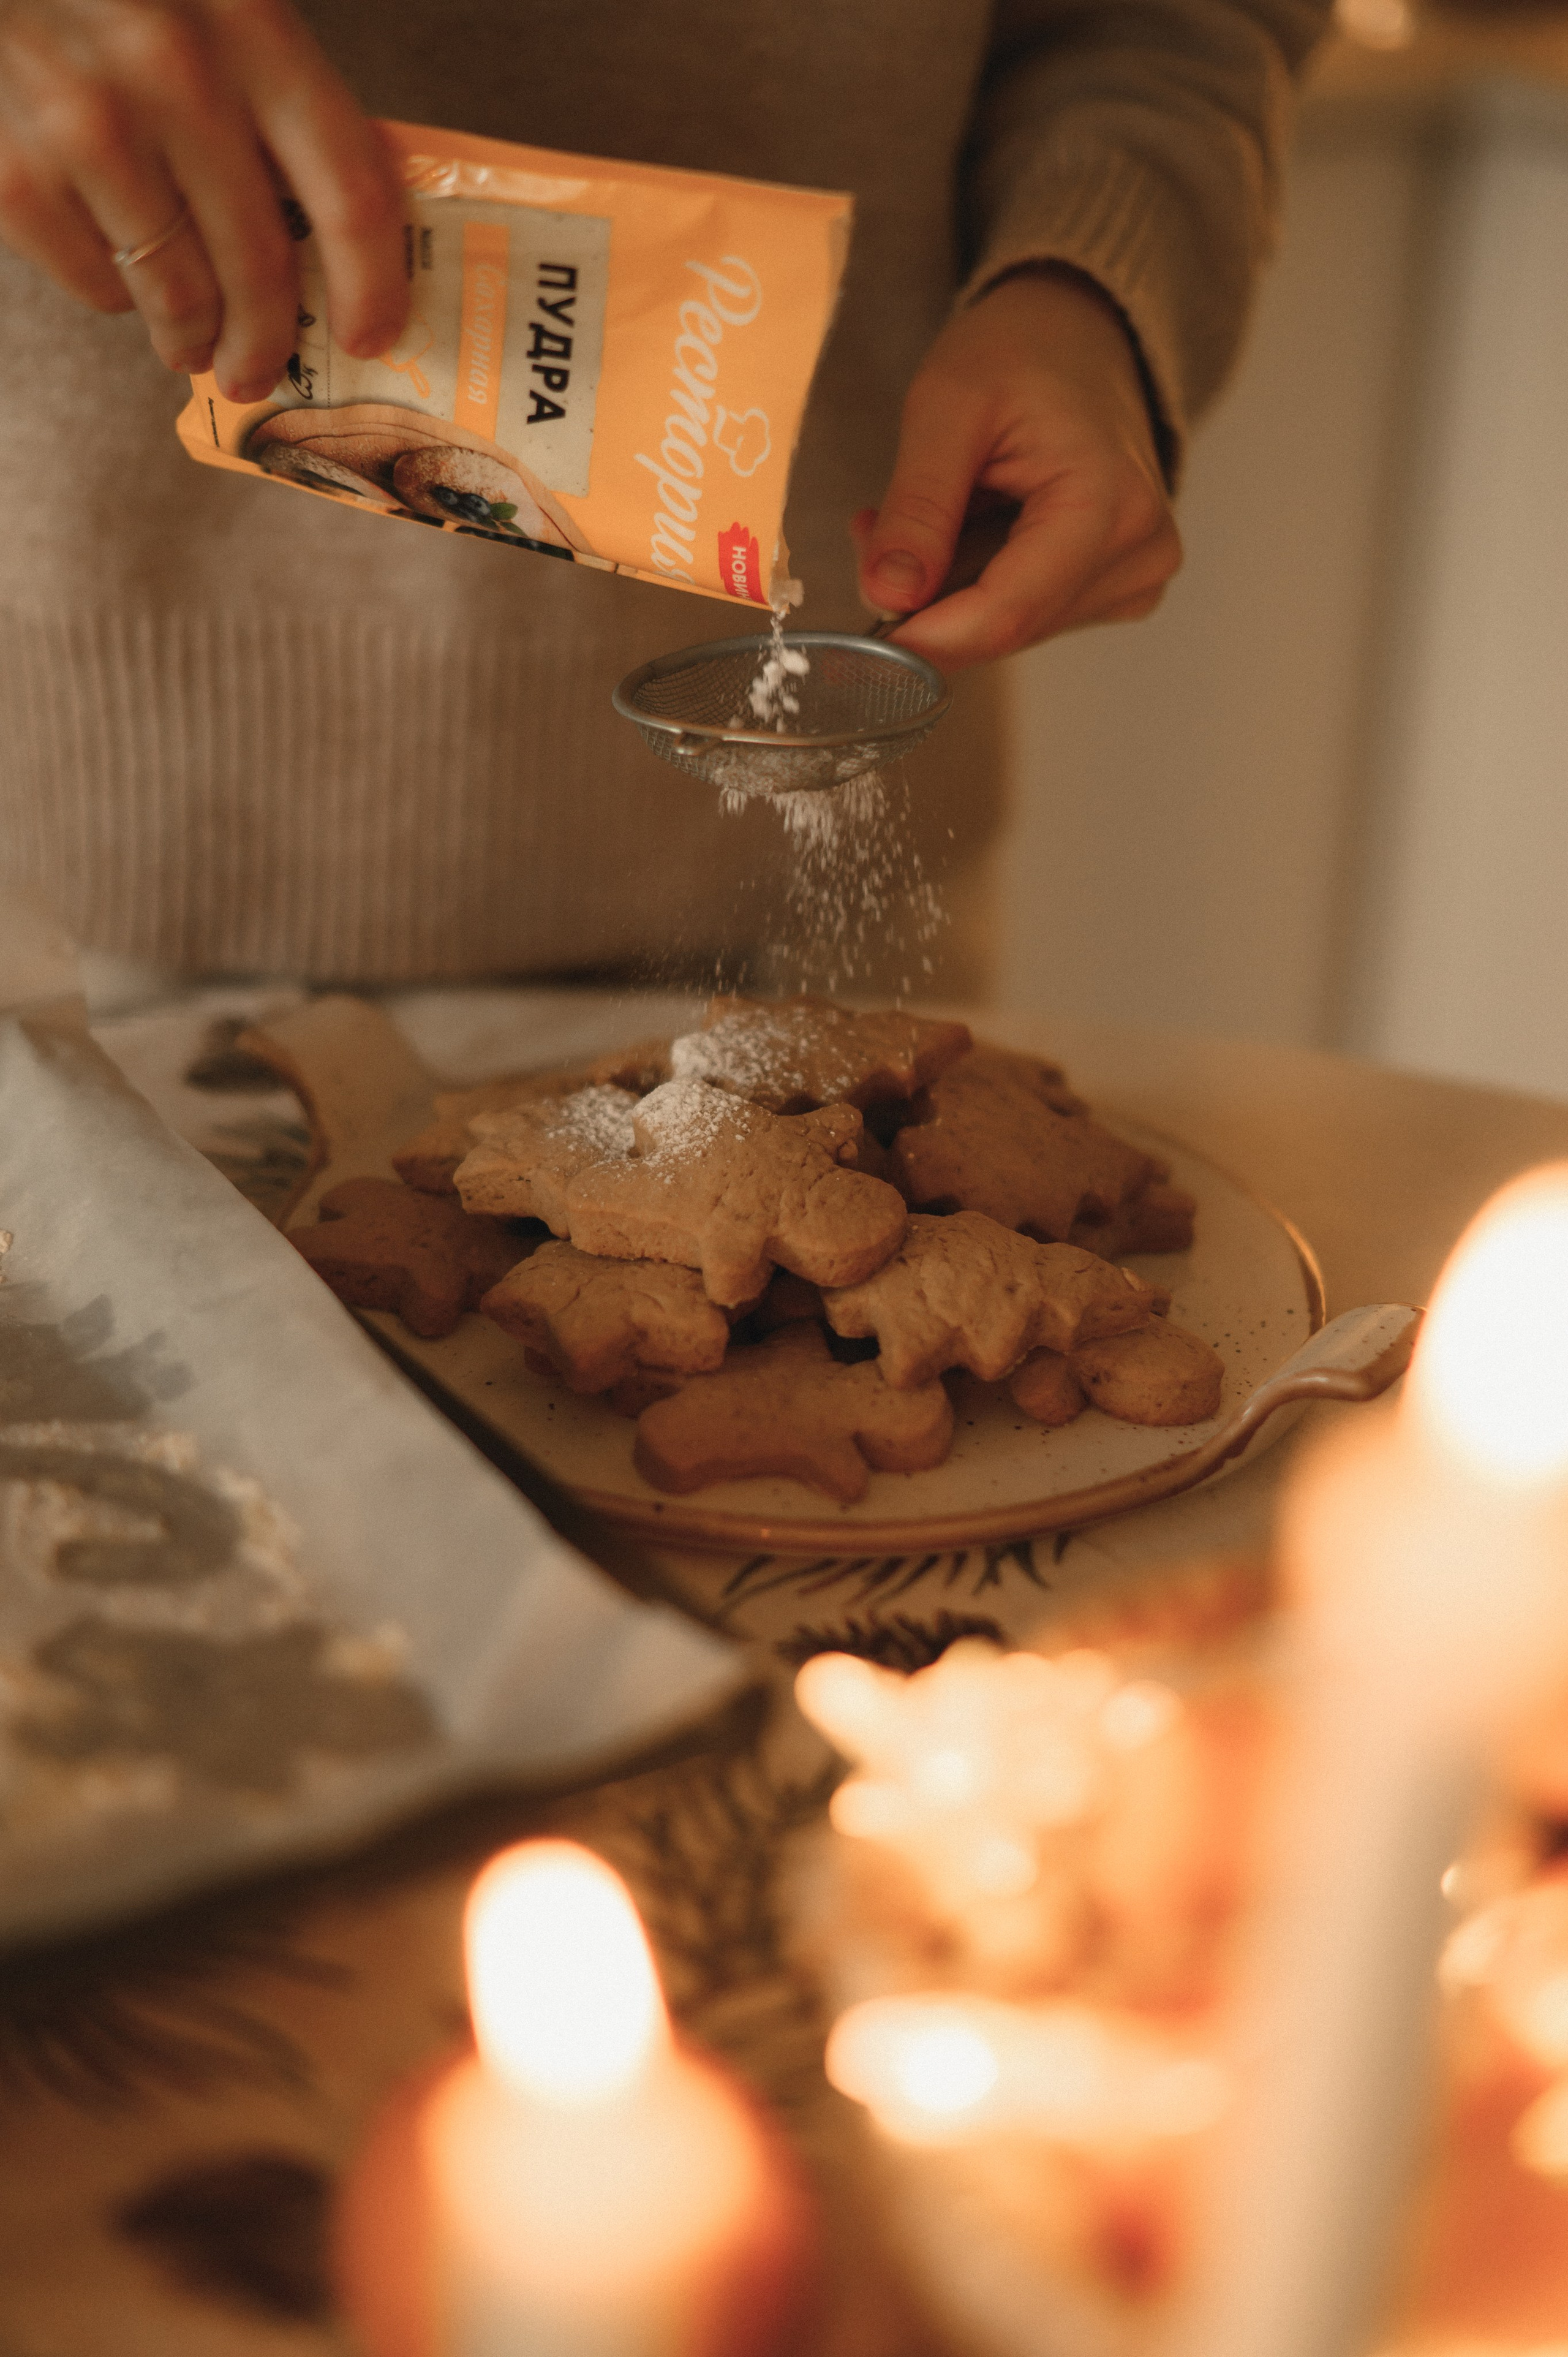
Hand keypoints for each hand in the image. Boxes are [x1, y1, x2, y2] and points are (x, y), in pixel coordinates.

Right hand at [0, 0, 406, 400]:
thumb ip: (276, 104)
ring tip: (189, 341)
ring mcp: (91, 125)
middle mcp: (177, 75)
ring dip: (193, 339)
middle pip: (263, 268)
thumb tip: (343, 242)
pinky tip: (114, 258)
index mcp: (251, 31)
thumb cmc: (115, 1)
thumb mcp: (216, 18)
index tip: (368, 337)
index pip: (351, 194)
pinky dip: (114, 291)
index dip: (372, 287)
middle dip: (267, 344)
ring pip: (181, 299)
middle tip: (258, 369)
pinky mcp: (19, 175)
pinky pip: (99, 285)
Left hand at [852, 270, 1181, 667]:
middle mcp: (1138, 555)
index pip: (1005, 615)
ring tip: (928, 516)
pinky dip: (979, 589)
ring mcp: (1136, 577)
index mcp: (1108, 506)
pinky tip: (970, 534)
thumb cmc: (1021, 352)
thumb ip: (918, 506)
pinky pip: (1028, 617)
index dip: (922, 639)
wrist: (1078, 334)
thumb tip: (887, 597)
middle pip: (1004, 629)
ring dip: (948, 594)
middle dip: (926, 603)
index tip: (855, 643)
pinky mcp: (1118, 588)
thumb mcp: (946, 406)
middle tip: (875, 536)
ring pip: (1011, 629)